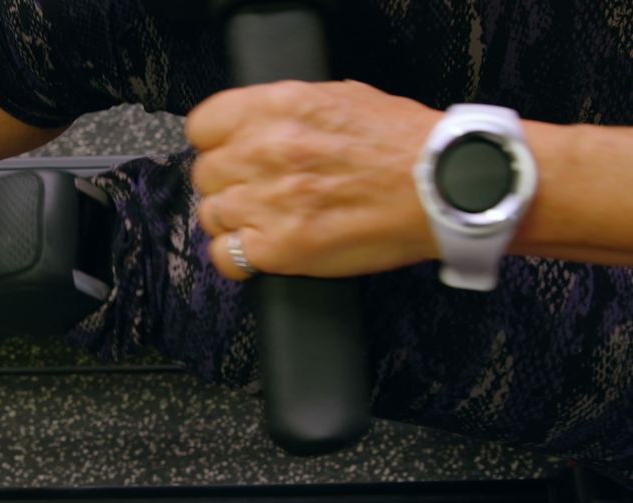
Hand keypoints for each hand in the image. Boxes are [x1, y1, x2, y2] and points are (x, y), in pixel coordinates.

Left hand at [187, 80, 442, 279]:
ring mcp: (269, 202)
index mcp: (277, 108)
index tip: (228, 153)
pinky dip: (239, 259)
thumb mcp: (339, 97)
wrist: (444, 188)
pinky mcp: (280, 248)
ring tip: (267, 221)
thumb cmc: (404, 144)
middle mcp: (265, 152)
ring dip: (234, 220)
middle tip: (258, 190)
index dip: (215, 143)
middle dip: (228, 183)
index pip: (203, 126)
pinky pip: (226, 258)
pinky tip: (262, 251)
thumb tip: (254, 125)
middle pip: (206, 173)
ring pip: (212, 215)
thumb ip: (286, 111)